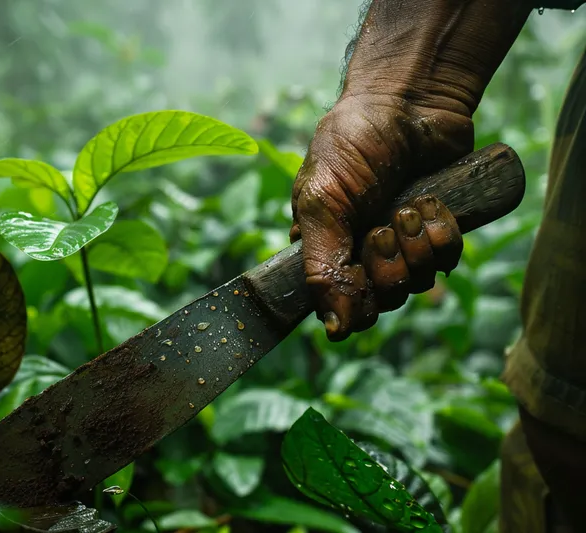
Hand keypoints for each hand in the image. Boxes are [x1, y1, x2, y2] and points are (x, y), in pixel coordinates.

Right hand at [291, 95, 472, 339]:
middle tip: (383, 228)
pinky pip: (449, 260)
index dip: (355, 298)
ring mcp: (403, 244)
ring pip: (418, 284)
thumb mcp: (322, 202)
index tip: (360, 272)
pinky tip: (431, 203)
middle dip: (389, 265)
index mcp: (325, 249)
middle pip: (383, 301)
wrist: (408, 100)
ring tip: (408, 207)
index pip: (340, 306)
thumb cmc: (352, 144)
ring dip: (417, 246)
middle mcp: (362, 253)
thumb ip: (322, 266)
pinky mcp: (437, 231)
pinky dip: (442, 234)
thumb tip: (333, 330)